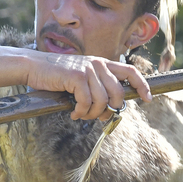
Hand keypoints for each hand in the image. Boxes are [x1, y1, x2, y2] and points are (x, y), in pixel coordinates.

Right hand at [24, 51, 151, 120]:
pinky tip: (73, 113)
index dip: (142, 86)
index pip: (130, 72)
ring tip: (81, 115)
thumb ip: (97, 89)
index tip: (148, 99)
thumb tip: (110, 110)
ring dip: (92, 114)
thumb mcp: (81, 80)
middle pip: (118, 93)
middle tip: (98, 118)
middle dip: (110, 110)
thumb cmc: (57, 77)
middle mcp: (98, 64)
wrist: (34, 67)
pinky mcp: (77, 76)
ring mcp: (88, 69)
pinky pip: (87, 102)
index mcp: (102, 63)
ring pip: (102, 101)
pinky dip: (81, 112)